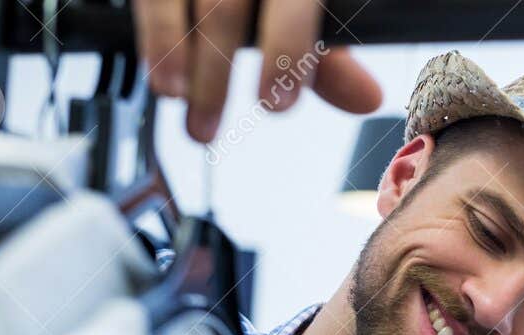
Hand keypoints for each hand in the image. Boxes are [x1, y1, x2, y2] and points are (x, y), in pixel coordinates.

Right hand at [134, 0, 382, 142]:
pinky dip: (157, 41)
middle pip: (231, 9)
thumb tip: (368, 100)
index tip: (274, 105)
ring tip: (185, 113)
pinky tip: (163, 83)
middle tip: (209, 132)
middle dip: (218, 73)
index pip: (296, 5)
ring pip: (197, 7)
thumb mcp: (305, 21)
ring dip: (182, 60)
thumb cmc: (277, 7)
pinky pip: (155, 1)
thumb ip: (328, 62)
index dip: (289, 50)